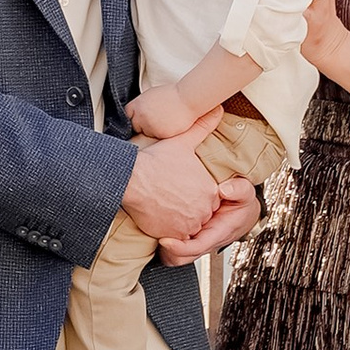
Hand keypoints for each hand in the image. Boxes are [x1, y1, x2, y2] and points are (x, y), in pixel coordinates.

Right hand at [118, 121, 220, 244]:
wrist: (131, 179)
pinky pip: (176, 237)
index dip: (196, 191)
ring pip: (189, 225)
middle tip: (173, 195)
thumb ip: (204, 128)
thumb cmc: (155, 161)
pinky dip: (170, 229)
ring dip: (181, 219)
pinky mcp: (172, 235)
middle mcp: (203, 210)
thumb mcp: (183, 141)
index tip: (182, 185)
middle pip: (201, 212)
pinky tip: (160, 214)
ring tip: (166, 204)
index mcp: (210, 190)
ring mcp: (188, 225)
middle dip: (190, 206)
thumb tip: (218, 111)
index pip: (210, 196)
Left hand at [125, 79, 202, 141]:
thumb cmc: (173, 94)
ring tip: (163, 122)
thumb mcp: (153, 94)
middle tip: (153, 120)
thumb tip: (138, 110)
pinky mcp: (159, 134)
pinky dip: (161, 133)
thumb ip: (143, 104)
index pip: (127, 114)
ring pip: (146, 133)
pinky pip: (156, 137)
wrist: (188, 99)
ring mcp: (150, 126)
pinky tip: (168, 126)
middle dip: (141, 124)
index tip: (138, 117)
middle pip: (135, 125)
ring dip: (152, 130)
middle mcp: (141, 116)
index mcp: (138, 104)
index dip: (133, 115)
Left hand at [159, 176, 260, 265]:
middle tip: (155, 235)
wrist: (243, 211)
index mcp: (218, 233)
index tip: (164, 240)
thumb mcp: (245, 192)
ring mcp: (196, 240)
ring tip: (153, 231)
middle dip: (167, 252)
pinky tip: (159, 225)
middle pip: (182, 258)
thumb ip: (239, 189)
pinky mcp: (190, 237)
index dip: (180, 248)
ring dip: (164, 249)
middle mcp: (205, 241)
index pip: (197, 247)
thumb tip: (224, 190)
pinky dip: (165, 239)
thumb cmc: (242, 204)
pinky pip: (174, 246)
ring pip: (175, 256)